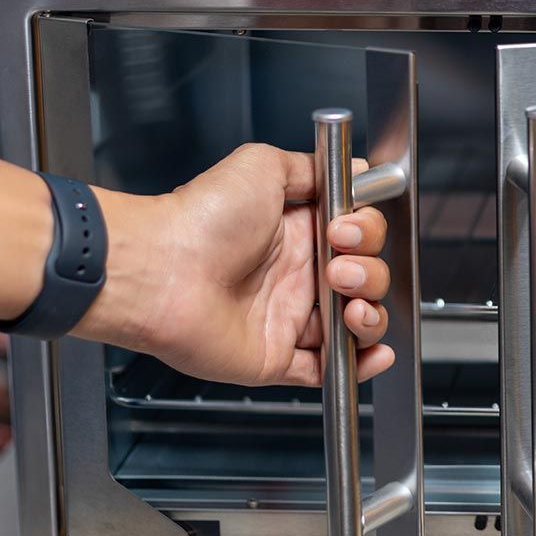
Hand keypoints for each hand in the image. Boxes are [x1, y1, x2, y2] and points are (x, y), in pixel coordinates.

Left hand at [79, 144, 394, 386]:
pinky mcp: (274, 356)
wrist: (160, 269)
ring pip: (353, 325)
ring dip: (371, 315)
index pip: (356, 238)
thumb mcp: (261, 167)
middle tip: (339, 264)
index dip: (365, 235)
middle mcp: (293, 275)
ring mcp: (285, 317)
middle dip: (369, 273)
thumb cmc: (200, 218)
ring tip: (351, 303)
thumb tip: (353, 170)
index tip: (347, 230)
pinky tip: (376, 352)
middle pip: (363, 280)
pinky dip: (358, 365)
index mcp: (295, 233)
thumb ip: (311, 167)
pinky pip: (326, 369)